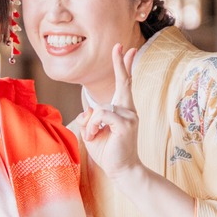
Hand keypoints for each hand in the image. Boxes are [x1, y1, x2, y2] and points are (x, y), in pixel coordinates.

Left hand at [77, 44, 141, 179]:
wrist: (122, 171)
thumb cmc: (108, 152)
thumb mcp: (91, 132)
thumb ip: (87, 119)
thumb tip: (86, 112)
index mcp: (122, 110)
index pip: (124, 83)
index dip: (124, 66)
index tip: (126, 49)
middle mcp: (128, 110)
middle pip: (124, 82)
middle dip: (121, 63)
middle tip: (119, 45)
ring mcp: (129, 116)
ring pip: (99, 109)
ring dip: (90, 124)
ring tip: (93, 137)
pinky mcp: (126, 124)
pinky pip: (101, 116)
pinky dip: (93, 126)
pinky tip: (94, 136)